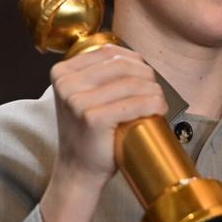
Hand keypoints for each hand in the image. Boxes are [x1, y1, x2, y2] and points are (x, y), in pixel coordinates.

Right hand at [40, 45, 166, 221]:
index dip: (134, 61)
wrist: (78, 170)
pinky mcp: (93, 118)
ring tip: (159, 102)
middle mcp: (66, 83)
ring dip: (154, 91)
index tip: (145, 76)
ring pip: (132, 83)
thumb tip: (136, 58)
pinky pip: (135, 103)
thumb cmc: (89, 133)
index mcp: (62, 72)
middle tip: (156, 92)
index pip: (108, 52)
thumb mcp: (84, 96)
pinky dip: (153, 105)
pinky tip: (159, 110)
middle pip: (121, 65)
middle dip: (147, 76)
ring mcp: (77, 101)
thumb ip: (99, 74)